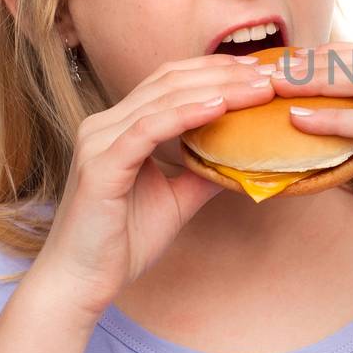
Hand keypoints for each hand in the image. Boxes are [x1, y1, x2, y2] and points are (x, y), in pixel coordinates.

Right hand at [32, 54, 277, 319]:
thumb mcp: (177, 200)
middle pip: (171, 82)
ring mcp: (99, 141)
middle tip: (270, 73)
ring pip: (164, 99)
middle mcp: (105, 125)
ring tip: (257, 87)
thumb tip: (244, 159)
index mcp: (119, 128)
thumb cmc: (123, 243)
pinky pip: (148, 129)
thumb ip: (203, 173)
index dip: (214, 70)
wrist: (81, 282)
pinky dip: (186, 114)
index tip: (259, 71)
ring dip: (217, 89)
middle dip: (224, 73)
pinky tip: (220, 107)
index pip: (170, 81)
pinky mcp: (101, 165)